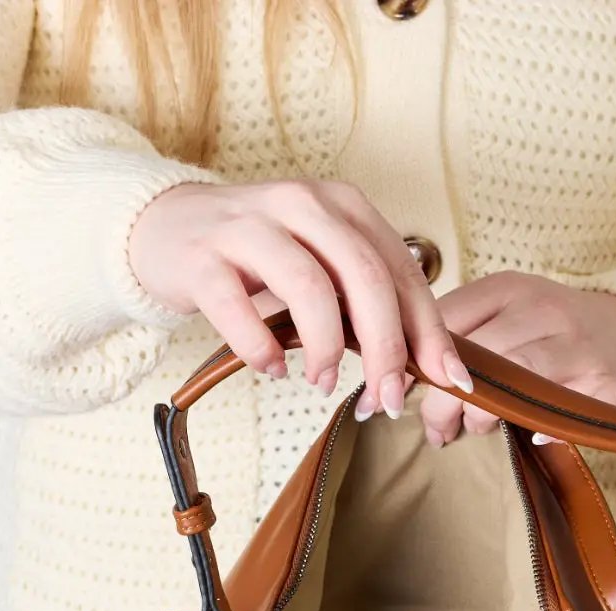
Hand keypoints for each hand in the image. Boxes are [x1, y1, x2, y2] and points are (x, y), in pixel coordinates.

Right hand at [127, 179, 472, 411]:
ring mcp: (249, 226)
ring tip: (325, 383)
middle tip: (388, 399)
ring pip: (308, 287)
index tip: (450, 380)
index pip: (402, 271)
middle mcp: (301, 205)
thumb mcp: (321, 262)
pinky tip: (274, 369)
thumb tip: (422, 364)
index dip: (430, 331)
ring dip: (326, 348)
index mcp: (342, 206)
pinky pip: (238, 308)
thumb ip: (366, 300)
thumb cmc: (257, 258)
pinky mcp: (203, 257)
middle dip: (386, 349)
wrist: (166, 226)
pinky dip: (262, 349)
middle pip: (365, 278)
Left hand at [403, 271, 615, 445]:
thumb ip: (461, 331)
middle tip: (434, 427)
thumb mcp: (508, 309)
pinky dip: (544, 432)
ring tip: (469, 431)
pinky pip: (569, 415)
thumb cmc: (555, 329)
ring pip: (518, 384)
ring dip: (483, 416)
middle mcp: (547, 312)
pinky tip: (531, 438)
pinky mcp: (609, 386)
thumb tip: (401, 373)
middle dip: (444, 400)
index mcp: (512, 289)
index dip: (417, 362)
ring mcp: (581, 350)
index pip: (449, 321)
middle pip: (480, 356)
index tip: (399, 389)